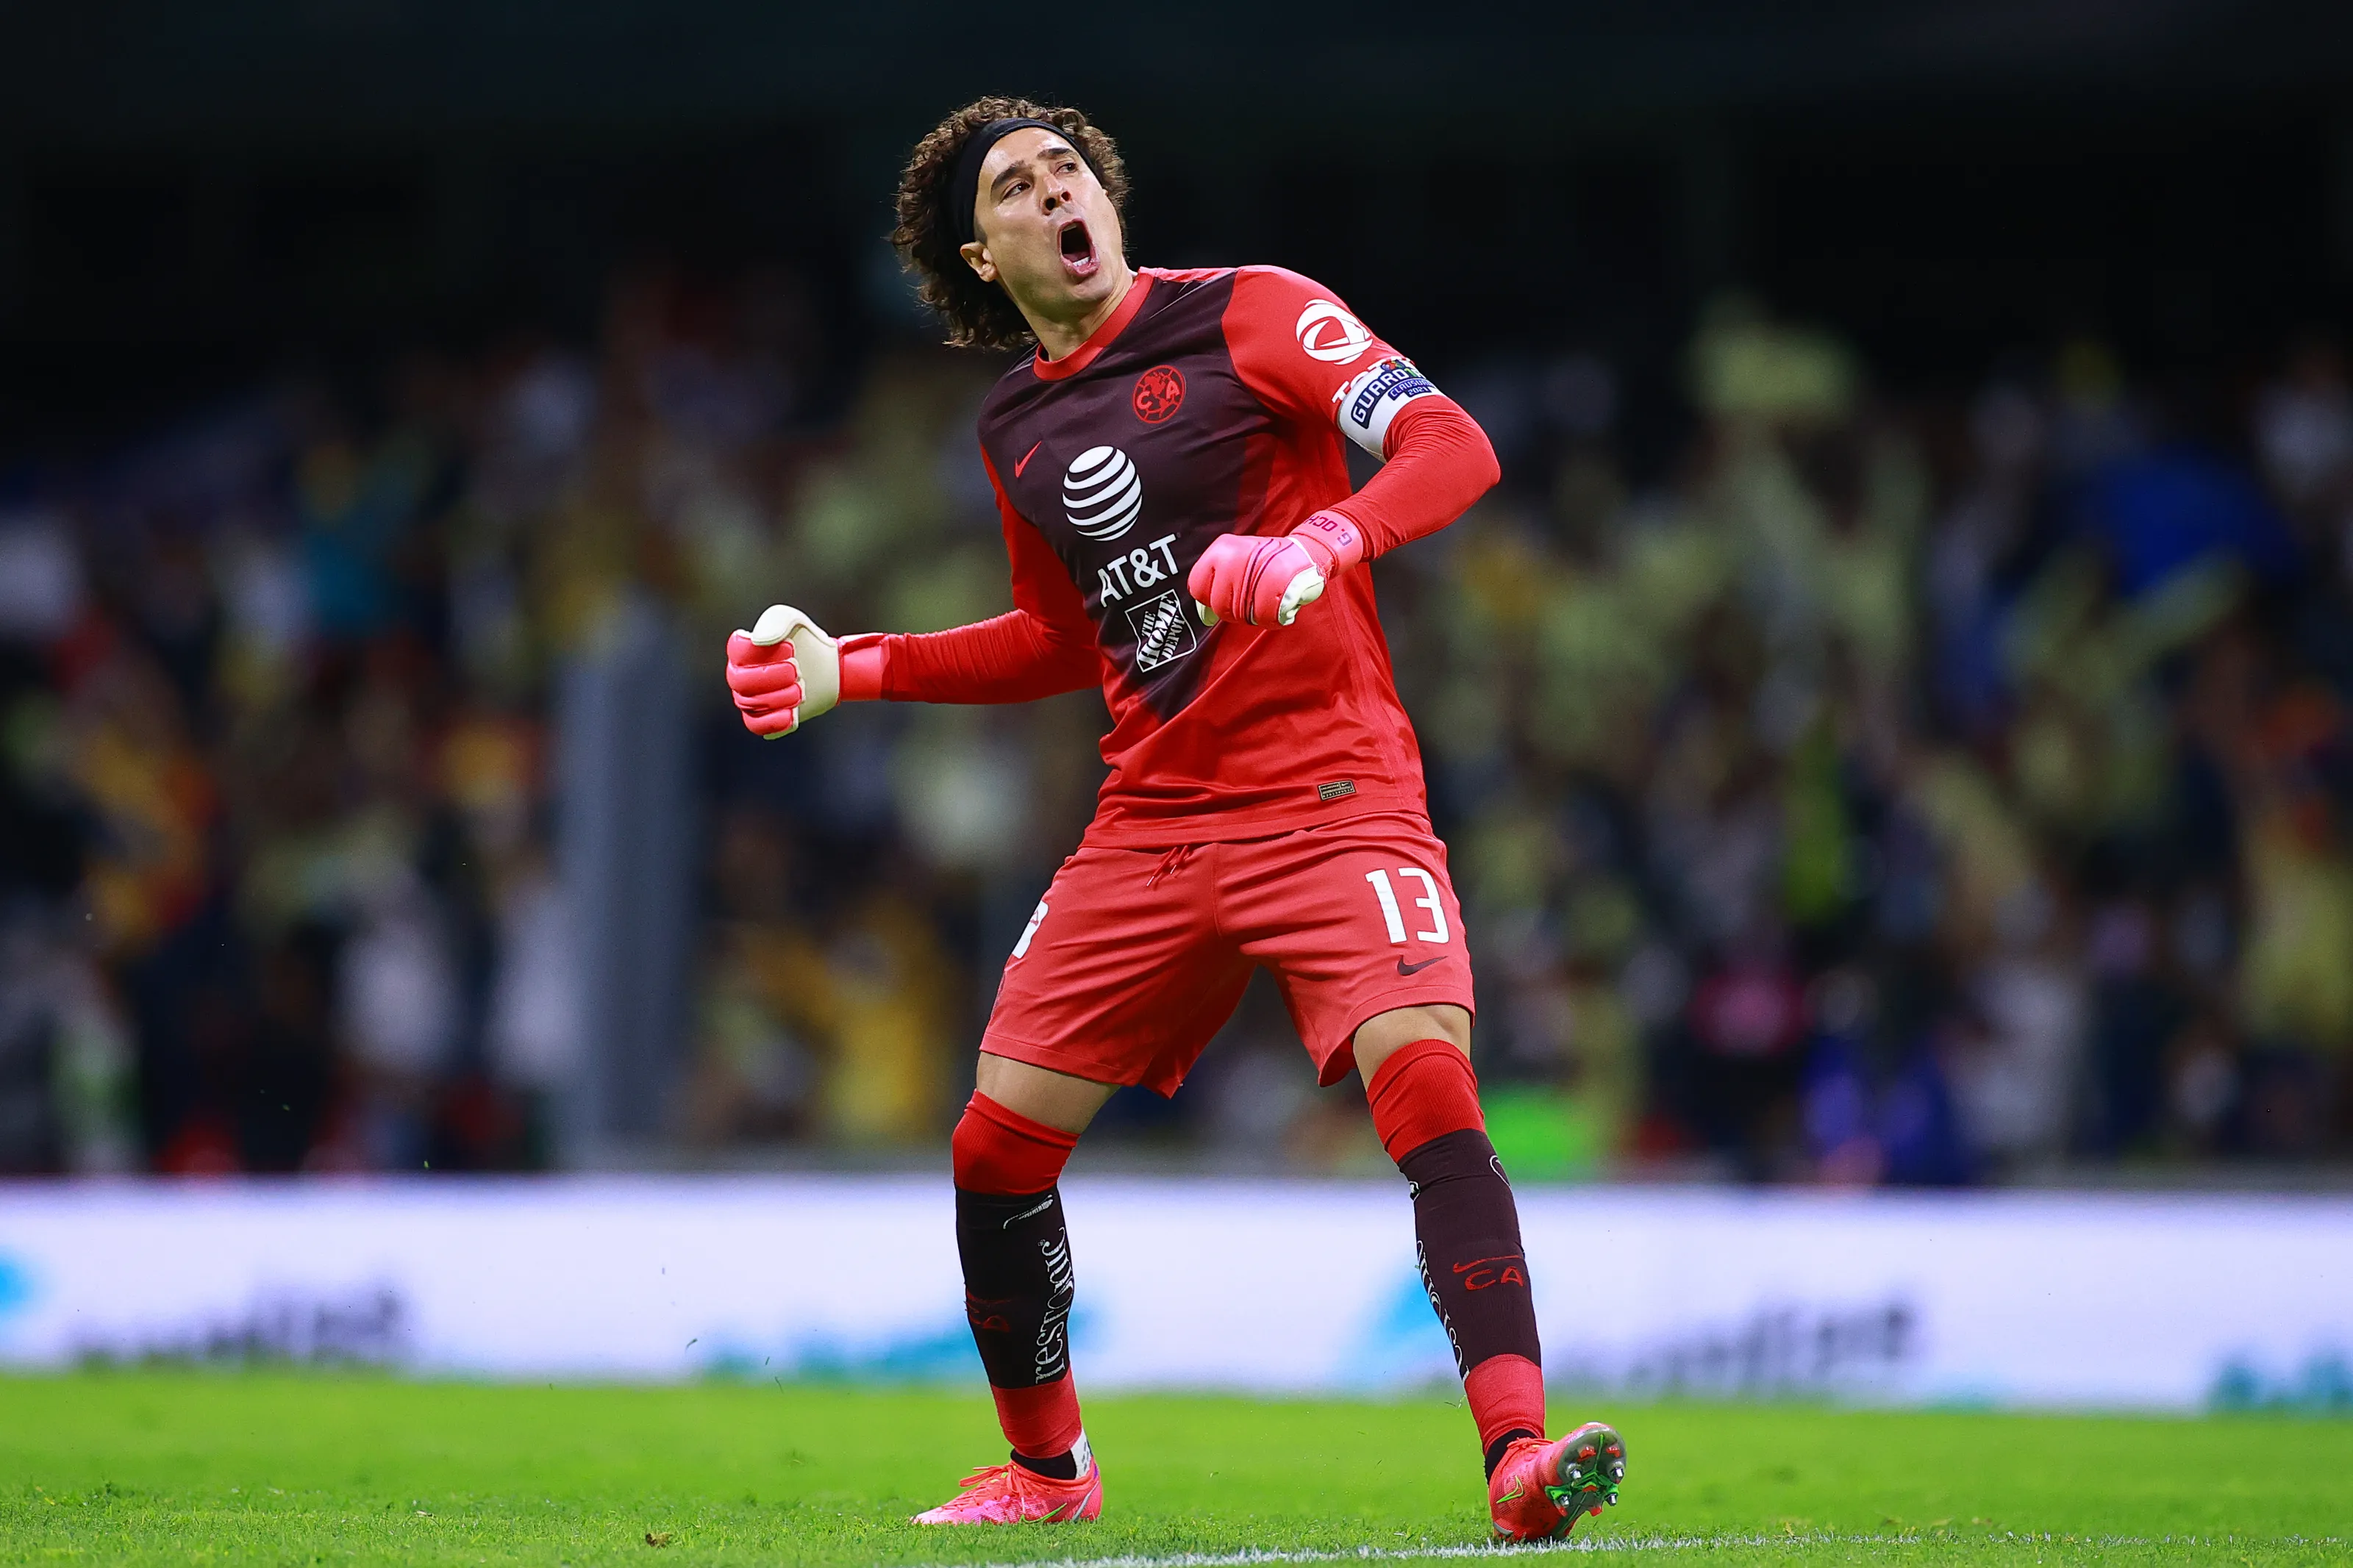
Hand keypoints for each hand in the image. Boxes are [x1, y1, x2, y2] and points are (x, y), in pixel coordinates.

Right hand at [725, 604, 842, 737]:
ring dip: (781, 696)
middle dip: (772, 677)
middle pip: (741, 681)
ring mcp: (749, 699)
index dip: (763, 652)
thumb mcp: (792, 620)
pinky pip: (756, 726)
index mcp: (741, 650)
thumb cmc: (805, 641)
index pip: (737, 651)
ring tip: (802, 687)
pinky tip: (792, 714)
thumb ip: (775, 622)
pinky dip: (774, 722)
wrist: (828, 668)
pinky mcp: (762, 719)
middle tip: (798, 671)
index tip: (789, 648)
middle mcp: (739, 675)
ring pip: (750, 704)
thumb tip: (759, 641)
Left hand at [1185, 512, 1363, 627]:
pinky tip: (1280, 606)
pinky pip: (1263, 617)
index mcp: (1221, 549)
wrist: (1308, 553)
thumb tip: (1205, 617)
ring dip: (1256, 615)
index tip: (1228, 598)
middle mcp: (1232, 556)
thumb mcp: (1236, 564)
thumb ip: (1216, 586)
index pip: (1197, 586)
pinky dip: (1273, 619)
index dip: (1211, 599)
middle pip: (1219, 605)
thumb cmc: (1269, 563)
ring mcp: (1253, 569)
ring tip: (1269, 600)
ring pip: (1240, 614)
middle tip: (1254, 600)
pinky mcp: (1275, 583)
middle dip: (1237, 612)